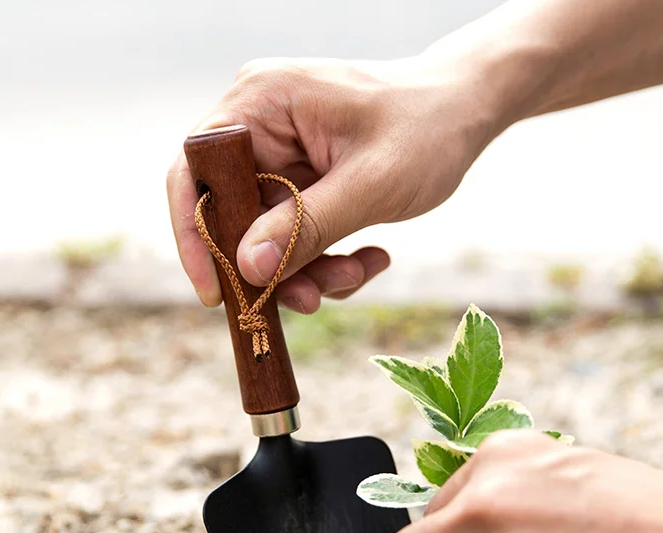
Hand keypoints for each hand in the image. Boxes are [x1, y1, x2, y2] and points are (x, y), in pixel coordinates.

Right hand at [166, 55, 500, 311]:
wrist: (467, 111)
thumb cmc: (426, 129)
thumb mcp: (370, 184)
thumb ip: (305, 227)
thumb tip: (246, 268)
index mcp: (262, 101)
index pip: (196, 170)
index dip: (195, 234)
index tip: (215, 293)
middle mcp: (260, 124)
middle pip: (231, 213)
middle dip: (272, 266)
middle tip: (310, 300)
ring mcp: (280, 154)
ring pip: (266, 235)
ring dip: (308, 270)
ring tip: (359, 270)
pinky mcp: (301, 181)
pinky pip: (295, 235)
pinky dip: (326, 259)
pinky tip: (371, 256)